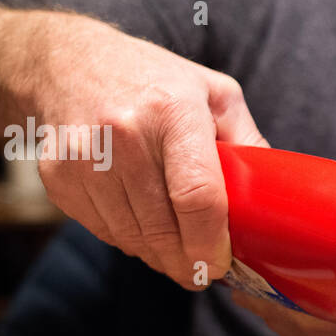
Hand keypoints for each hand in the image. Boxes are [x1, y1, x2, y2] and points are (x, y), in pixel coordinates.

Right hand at [27, 12, 266, 288]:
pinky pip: (102, 231)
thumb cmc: (155, 81)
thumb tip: (278, 198)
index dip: (212, 243)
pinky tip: (141, 225)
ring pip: (131, 238)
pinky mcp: (57, 175)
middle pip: (162, 229)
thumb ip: (248, 144)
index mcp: (173, 110)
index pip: (197, 197)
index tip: (222, 265)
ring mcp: (83, 156)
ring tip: (175, 252)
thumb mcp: (215, 94)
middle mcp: (124, 132)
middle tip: (203, 273)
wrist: (68, 62)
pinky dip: (127, 240)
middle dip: (188, 263)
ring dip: (158, 256)